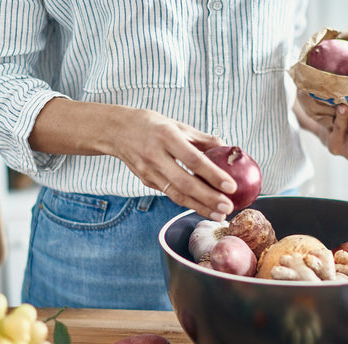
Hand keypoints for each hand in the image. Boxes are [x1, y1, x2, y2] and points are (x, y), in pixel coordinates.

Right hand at [109, 108, 235, 219]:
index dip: (213, 175)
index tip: (231, 186)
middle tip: (228, 208)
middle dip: (208, 198)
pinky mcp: (146, 181)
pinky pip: (171, 194)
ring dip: (200, 207)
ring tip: (219, 215)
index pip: (193, 160)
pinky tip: (204, 208)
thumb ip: (202, 138)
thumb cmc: (151, 125)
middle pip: (185, 183)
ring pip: (177, 195)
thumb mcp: (176, 124)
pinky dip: (189, 203)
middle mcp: (156, 156)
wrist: (116, 131)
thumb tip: (227, 148)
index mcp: (166, 136)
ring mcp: (149, 172)